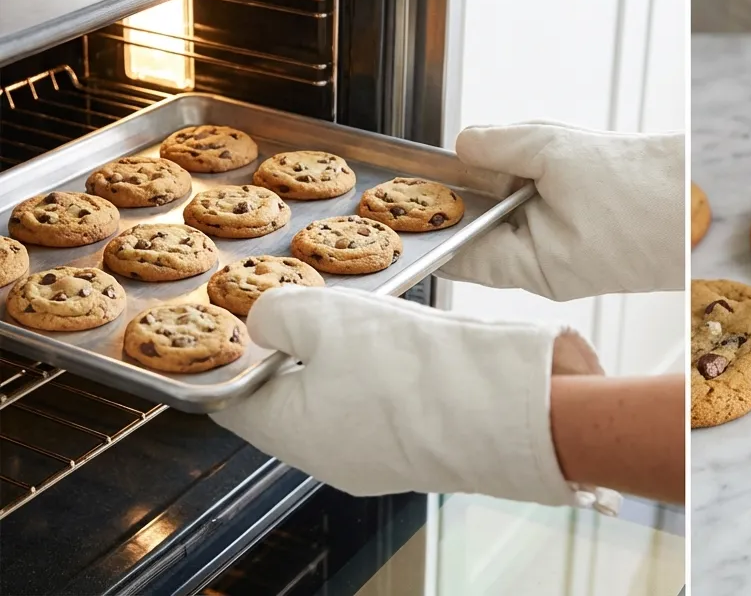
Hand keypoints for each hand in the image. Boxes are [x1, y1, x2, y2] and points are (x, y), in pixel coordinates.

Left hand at [209, 286, 613, 508]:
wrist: (513, 406)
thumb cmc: (414, 370)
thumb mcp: (327, 317)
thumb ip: (279, 313)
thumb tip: (263, 319)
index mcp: (292, 435)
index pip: (234, 398)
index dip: (235, 350)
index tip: (242, 310)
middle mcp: (333, 457)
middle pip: (291, 396)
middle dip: (295, 345)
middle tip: (308, 296)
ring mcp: (382, 455)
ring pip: (343, 394)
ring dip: (346, 353)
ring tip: (363, 309)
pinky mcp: (426, 442)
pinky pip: (388, 400)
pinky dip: (386, 366)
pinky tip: (405, 334)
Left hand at [437, 122, 684, 299]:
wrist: (703, 199)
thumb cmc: (641, 191)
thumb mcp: (555, 152)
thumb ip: (498, 145)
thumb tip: (462, 145)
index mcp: (532, 267)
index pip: (461, 254)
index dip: (437, 222)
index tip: (411, 196)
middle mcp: (547, 272)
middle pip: (492, 224)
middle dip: (492, 182)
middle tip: (499, 149)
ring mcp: (572, 258)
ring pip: (526, 209)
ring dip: (530, 174)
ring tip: (557, 153)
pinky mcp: (593, 241)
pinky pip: (556, 207)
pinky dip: (556, 179)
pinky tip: (578, 162)